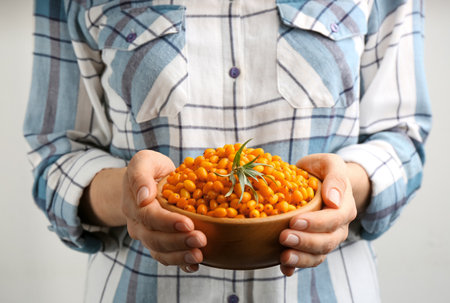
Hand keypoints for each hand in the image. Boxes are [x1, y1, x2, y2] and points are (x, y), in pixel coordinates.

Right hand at [122, 150, 206, 272]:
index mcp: (134, 204)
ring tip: (199, 255)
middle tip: (201, 240)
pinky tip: (194, 265)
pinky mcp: (159, 244)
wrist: (147, 182)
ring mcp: (148, 237)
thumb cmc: (150, 169)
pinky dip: (180, 264)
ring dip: (180, 256)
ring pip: (160, 252)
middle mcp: (138, 224)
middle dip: (178, 242)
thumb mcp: (143, 161)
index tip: (188, 223)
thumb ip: (140, 174)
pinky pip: (167, 258)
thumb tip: (144, 197)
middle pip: (155, 239)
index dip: (167, 222)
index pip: (149, 217)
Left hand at [278, 153, 358, 275]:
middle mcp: (338, 228)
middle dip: (305, 242)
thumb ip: (335, 177)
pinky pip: (307, 260)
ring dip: (301, 259)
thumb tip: (333, 199)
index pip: (334, 219)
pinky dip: (296, 267)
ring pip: (318, 255)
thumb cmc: (323, 170)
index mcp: (344, 207)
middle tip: (283, 237)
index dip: (316, 223)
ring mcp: (326, 239)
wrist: (320, 181)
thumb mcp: (330, 163)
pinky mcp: (312, 247)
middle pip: (327, 241)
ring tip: (283, 257)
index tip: (294, 220)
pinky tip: (284, 268)